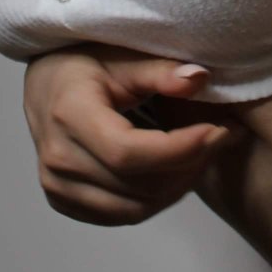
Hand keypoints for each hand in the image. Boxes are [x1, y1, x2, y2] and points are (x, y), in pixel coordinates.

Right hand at [21, 46, 248, 224]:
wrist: (48, 82)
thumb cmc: (86, 62)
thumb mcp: (123, 55)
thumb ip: (160, 70)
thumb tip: (200, 79)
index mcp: (68, 115)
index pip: (128, 152)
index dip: (180, 149)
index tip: (219, 130)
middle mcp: (57, 159)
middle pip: (137, 185)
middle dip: (190, 164)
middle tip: (223, 136)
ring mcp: (58, 186)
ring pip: (136, 208)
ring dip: (179, 185)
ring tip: (205, 152)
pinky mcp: (65, 201)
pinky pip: (122, 216)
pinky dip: (157, 199)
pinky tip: (177, 170)